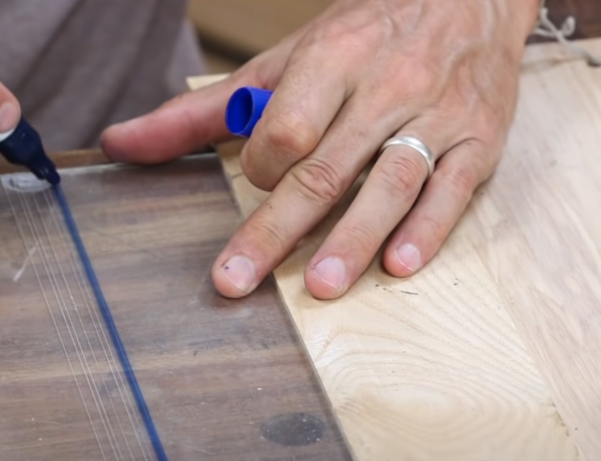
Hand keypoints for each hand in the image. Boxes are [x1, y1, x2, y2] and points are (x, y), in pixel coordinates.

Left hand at [102, 0, 540, 299]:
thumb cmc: (366, 34)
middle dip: (276, 228)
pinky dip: (428, 228)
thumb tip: (120, 144)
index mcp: (332, 59)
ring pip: (391, 181)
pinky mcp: (479, 140)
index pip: (286, 127)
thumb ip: (203, 110)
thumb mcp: (284, 59)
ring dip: (354, 237)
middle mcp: (386, 86)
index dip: (261, 166)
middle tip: (236, 280)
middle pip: (325, 167)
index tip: (255, 181)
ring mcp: (437, 114)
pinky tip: (400, 264)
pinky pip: (452, 188)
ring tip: (322, 286)